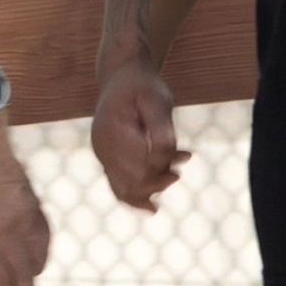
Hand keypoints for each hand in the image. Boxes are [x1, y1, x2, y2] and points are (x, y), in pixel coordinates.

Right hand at [91, 63, 189, 211]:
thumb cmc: (144, 87)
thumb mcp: (159, 100)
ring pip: (122, 189)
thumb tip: (170, 155)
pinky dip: (137, 195)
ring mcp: (102, 154)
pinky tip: (151, 207)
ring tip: (171, 179)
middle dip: (158, 181)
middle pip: (131, 180)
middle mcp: (102, 145)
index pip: (141, 162)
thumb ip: (163, 128)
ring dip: (149, 191)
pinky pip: (117, 186)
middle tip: (178, 173)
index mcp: (113, 129)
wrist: (123, 77)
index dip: (163, 165)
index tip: (184, 155)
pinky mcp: (106, 159)